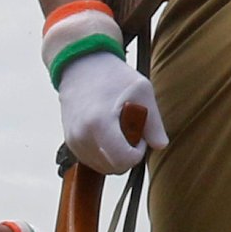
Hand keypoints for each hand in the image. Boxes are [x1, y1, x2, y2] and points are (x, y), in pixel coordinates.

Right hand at [54, 51, 163, 176]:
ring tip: (117, 128)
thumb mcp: (142, 91)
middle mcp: (82, 136)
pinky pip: (92, 160)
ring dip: (115, 155)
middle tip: (130, 129)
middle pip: (114, 168)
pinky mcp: (70, 142)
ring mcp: (73, 141)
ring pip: (103, 167)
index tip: (139, 133)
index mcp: (99, 124)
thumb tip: (161, 145)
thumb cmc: (113, 75)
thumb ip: (154, 122)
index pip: (124, 161)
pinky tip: (107, 131)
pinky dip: (104, 152)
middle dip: (127, 154)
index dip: (138, 152)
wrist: (80, 64)